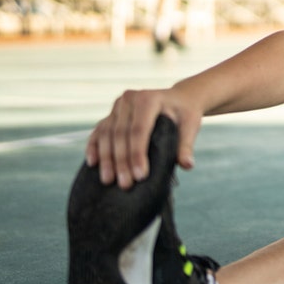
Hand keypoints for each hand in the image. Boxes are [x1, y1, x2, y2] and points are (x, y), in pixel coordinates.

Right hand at [84, 88, 202, 189]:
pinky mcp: (111, 114)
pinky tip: (93, 163)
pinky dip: (94, 147)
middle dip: (121, 161)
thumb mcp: (190, 125)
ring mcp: (118, 106)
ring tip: (108, 180)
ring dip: (106, 159)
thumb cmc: (184, 113)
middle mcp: (129, 99)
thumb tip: (187, 165)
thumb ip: (186, 145)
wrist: (178, 99)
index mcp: (148, 99)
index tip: (140, 176)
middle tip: (125, 184)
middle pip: (120, 134)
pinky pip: (99, 131)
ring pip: (107, 134)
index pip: (139, 130)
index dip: (137, 154)